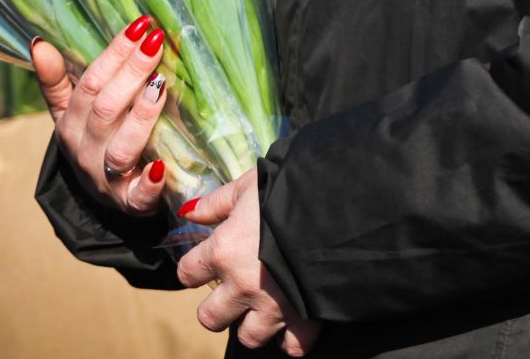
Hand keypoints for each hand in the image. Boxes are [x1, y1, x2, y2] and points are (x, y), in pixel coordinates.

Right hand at [31, 21, 169, 216]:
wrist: (106, 200)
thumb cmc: (94, 143)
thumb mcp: (70, 113)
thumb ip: (56, 81)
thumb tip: (38, 43)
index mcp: (70, 125)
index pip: (90, 84)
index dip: (114, 53)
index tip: (140, 25)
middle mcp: (85, 151)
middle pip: (105, 109)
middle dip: (131, 72)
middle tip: (156, 42)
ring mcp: (106, 179)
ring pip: (121, 148)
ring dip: (141, 116)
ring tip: (161, 85)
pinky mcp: (130, 204)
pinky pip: (137, 196)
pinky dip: (149, 183)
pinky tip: (162, 167)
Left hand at [177, 170, 322, 354]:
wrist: (341, 204)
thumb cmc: (291, 186)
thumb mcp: (249, 185)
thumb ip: (216, 203)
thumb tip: (190, 213)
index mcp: (224, 251)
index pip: (187, 274)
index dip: (196, 267)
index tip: (207, 262)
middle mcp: (243, 285)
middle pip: (209, 318)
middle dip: (219, 306)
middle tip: (235, 290)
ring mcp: (274, 307)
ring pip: (248, 337)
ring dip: (255, 323)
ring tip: (266, 304)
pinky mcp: (305, 318)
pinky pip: (292, 346)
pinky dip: (292, 336)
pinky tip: (295, 318)